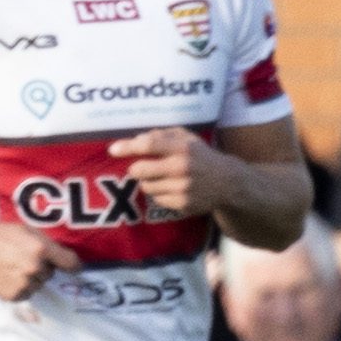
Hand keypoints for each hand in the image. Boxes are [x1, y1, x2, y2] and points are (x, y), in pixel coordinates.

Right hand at [0, 220, 80, 300]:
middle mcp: (35, 267)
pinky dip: (18, 288)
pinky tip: (6, 277)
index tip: (74, 268)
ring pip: (37, 285)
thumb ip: (45, 243)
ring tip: (11, 268)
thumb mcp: (25, 230)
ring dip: (30, 279)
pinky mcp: (12, 295)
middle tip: (23, 259)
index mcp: (41, 248)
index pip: (70, 263)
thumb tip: (61, 256)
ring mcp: (23, 283)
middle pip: (50, 273)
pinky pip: (24, 294)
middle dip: (41, 268)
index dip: (73, 265)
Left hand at [107, 127, 232, 218]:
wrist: (227, 182)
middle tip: (141, 168)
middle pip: (139, 170)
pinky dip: (160, 194)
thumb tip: (137, 139)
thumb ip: (163, 135)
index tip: (113, 150)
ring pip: (146, 187)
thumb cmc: (201, 156)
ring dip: (148, 182)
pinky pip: (157, 200)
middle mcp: (182, 168)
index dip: (128, 147)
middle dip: (136, 169)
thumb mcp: (188, 139)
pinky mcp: (182, 204)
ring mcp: (182, 188)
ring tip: (164, 178)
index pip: (150, 145)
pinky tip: (173, 189)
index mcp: (183, 148)